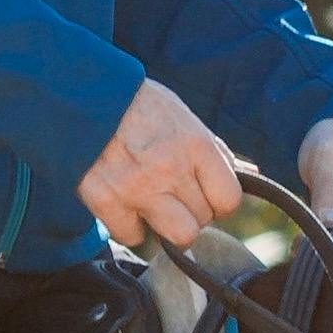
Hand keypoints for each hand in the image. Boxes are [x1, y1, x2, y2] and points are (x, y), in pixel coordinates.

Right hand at [78, 78, 241, 256]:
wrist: (81, 95)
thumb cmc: (138, 105)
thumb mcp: (183, 117)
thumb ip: (215, 150)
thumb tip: (251, 174)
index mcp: (195, 145)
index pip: (229, 199)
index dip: (220, 201)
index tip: (207, 194)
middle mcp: (171, 169)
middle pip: (204, 219)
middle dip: (193, 211)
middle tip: (176, 195)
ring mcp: (138, 188)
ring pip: (179, 237)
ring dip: (170, 228)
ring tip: (158, 208)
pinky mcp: (106, 201)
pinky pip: (134, 237)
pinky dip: (131, 227)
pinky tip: (127, 206)